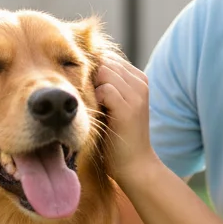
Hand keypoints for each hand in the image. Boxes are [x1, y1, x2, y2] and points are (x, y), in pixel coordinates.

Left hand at [94, 56, 159, 184]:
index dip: (93, 71)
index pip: (109, 57)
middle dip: (91, 77)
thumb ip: (105, 85)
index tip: (88, 93)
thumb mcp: (113, 105)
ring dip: (93, 88)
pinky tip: (96, 114)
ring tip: (94, 109)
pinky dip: (95, 99)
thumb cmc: (118, 136)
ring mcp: (137, 94)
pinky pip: (105, 89)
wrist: (134, 165)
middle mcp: (141, 83)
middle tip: (89, 102)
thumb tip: (81, 66)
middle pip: (106, 61)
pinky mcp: (129, 108)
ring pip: (105, 71)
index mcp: (139, 79)